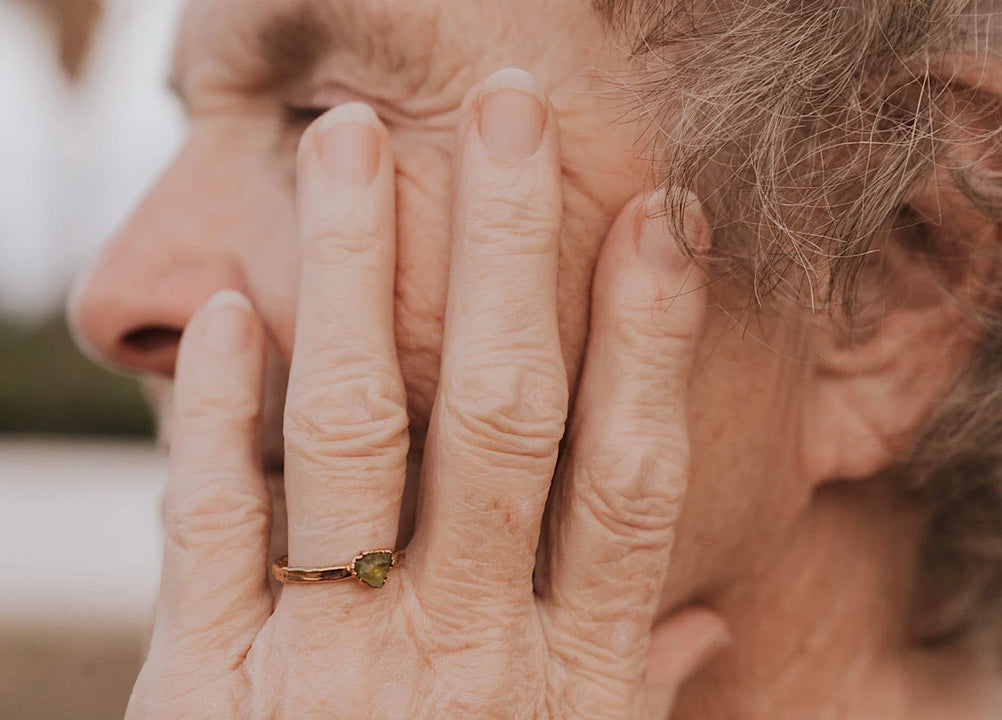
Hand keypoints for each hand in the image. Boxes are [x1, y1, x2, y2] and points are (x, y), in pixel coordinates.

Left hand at [128, 68, 724, 719]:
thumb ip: (636, 692)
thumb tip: (713, 621)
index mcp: (569, 679)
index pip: (630, 475)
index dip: (652, 338)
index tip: (667, 218)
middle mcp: (462, 652)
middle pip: (498, 415)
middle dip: (508, 252)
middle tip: (507, 114)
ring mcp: (329, 659)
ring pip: (351, 429)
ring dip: (354, 275)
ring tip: (355, 147)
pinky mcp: (207, 680)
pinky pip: (212, 518)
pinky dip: (216, 406)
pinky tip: (232, 307)